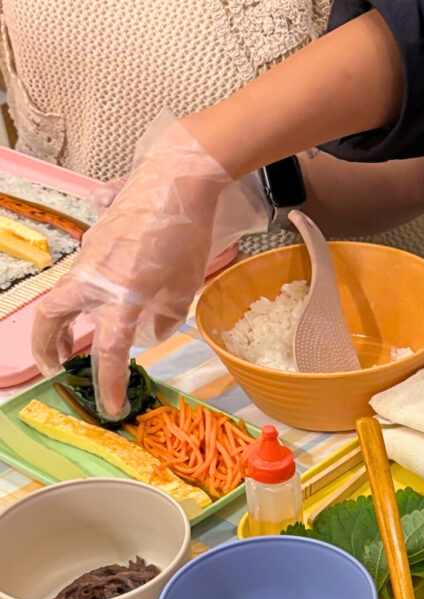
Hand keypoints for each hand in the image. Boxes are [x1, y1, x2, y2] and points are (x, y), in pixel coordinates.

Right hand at [33, 114, 267, 418]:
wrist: (176, 178)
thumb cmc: (187, 235)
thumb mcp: (187, 286)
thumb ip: (168, 316)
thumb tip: (152, 333)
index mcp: (120, 296)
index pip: (108, 352)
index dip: (108, 383)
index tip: (110, 408)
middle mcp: (94, 278)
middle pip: (53, 318)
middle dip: (48, 346)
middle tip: (57, 365)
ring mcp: (90, 255)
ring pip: (64, 293)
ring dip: (65, 320)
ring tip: (76, 337)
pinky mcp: (95, 237)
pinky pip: (84, 269)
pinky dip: (87, 288)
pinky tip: (106, 288)